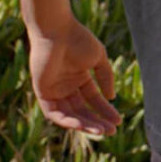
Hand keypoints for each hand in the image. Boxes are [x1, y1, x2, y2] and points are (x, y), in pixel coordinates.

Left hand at [27, 16, 122, 136]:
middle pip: (83, 110)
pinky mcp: (42, 93)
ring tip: (101, 131)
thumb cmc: (78, 39)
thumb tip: (112, 97)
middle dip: (97, 121)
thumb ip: (106, 77)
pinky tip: (82, 125)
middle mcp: (66, 86)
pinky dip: (67, 121)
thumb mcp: (99, 58)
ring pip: (70, 115)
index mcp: (79, 77)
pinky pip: (54, 113)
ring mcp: (54, 90)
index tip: (118, 120)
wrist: (56, 30)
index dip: (105, 110)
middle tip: (112, 131)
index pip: (93, 99)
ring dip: (85, 124)